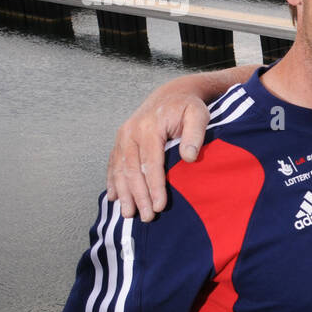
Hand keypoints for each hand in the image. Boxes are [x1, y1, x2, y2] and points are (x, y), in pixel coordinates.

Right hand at [106, 86, 211, 221]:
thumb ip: (195, 134)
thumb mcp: (199, 115)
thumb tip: (188, 157)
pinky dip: (112, 181)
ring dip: (124, 193)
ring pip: (120, 170)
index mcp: (149, 128)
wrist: (171, 94)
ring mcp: (122, 136)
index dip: (155, 186)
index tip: (160, 206)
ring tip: (128, 214)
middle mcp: (130, 132)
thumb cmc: (188, 107)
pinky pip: (113, 164)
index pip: (151, 163)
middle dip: (139, 196)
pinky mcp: (120, 141)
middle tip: (147, 217)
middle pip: (132, 170)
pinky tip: (112, 197)